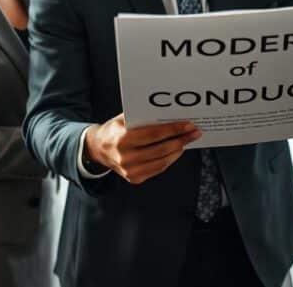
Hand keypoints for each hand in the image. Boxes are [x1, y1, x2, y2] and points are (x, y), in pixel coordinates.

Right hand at [84, 114, 201, 184]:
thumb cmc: (115, 129)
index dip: (173, 130)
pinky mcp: (134, 178)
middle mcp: (125, 157)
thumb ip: (143, 117)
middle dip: (180, 140)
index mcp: (122, 139)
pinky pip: (158, 169)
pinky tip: (177, 150)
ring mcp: (129, 171)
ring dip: (178, 150)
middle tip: (194, 132)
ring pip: (162, 161)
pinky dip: (169, 159)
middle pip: (161, 149)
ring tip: (188, 140)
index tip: (188, 125)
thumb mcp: (124, 119)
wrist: (98, 149)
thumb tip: (171, 114)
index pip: (153, 134)